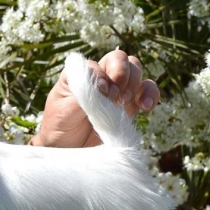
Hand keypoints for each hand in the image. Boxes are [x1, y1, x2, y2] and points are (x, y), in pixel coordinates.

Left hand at [30, 50, 160, 147]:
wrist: (67, 149)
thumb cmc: (59, 127)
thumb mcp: (63, 111)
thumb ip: (82, 96)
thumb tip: (103, 85)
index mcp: (80, 75)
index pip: (97, 64)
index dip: (102, 75)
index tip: (100, 92)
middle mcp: (100, 78)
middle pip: (120, 59)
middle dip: (121, 74)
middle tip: (114, 97)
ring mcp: (116, 91)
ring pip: (136, 71)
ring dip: (135, 83)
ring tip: (123, 103)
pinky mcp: (129, 106)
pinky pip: (148, 92)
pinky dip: (150, 95)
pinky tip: (145, 106)